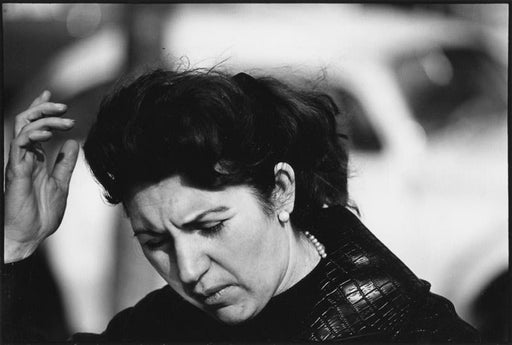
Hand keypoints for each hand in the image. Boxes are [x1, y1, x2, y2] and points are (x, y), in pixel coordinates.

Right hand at [4, 91, 78, 262]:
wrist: (30, 236)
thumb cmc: (43, 215)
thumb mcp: (61, 184)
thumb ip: (65, 163)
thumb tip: (72, 142)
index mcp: (35, 160)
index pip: (36, 129)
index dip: (42, 111)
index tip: (53, 97)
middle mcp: (25, 158)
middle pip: (27, 122)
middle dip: (43, 109)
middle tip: (64, 107)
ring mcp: (18, 162)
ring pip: (22, 127)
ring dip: (43, 118)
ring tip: (64, 118)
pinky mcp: (15, 170)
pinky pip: (19, 145)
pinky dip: (32, 134)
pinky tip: (47, 133)